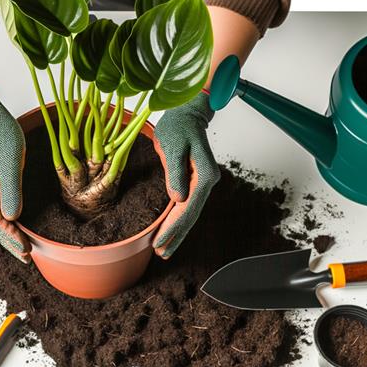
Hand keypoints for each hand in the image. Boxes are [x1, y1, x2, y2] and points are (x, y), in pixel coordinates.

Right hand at [0, 88, 29, 260]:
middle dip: (8, 240)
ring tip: (21, 248)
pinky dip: (3, 221)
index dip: (10, 235)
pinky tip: (12, 229)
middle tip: (26, 257)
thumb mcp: (9, 158)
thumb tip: (13, 217)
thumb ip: (11, 189)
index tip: (26, 249)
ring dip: (6, 233)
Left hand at [152, 92, 220, 258]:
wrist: (189, 113)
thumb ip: (175, 172)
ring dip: (178, 233)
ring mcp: (204, 183)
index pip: (186, 209)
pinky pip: (188, 206)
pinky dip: (179, 221)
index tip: (158, 243)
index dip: (172, 228)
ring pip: (191, 214)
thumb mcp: (173, 145)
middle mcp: (208, 182)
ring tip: (165, 250)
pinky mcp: (197, 182)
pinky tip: (172, 232)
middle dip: (175, 236)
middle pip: (191, 215)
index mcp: (204, 175)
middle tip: (161, 253)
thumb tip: (177, 198)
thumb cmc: (179, 125)